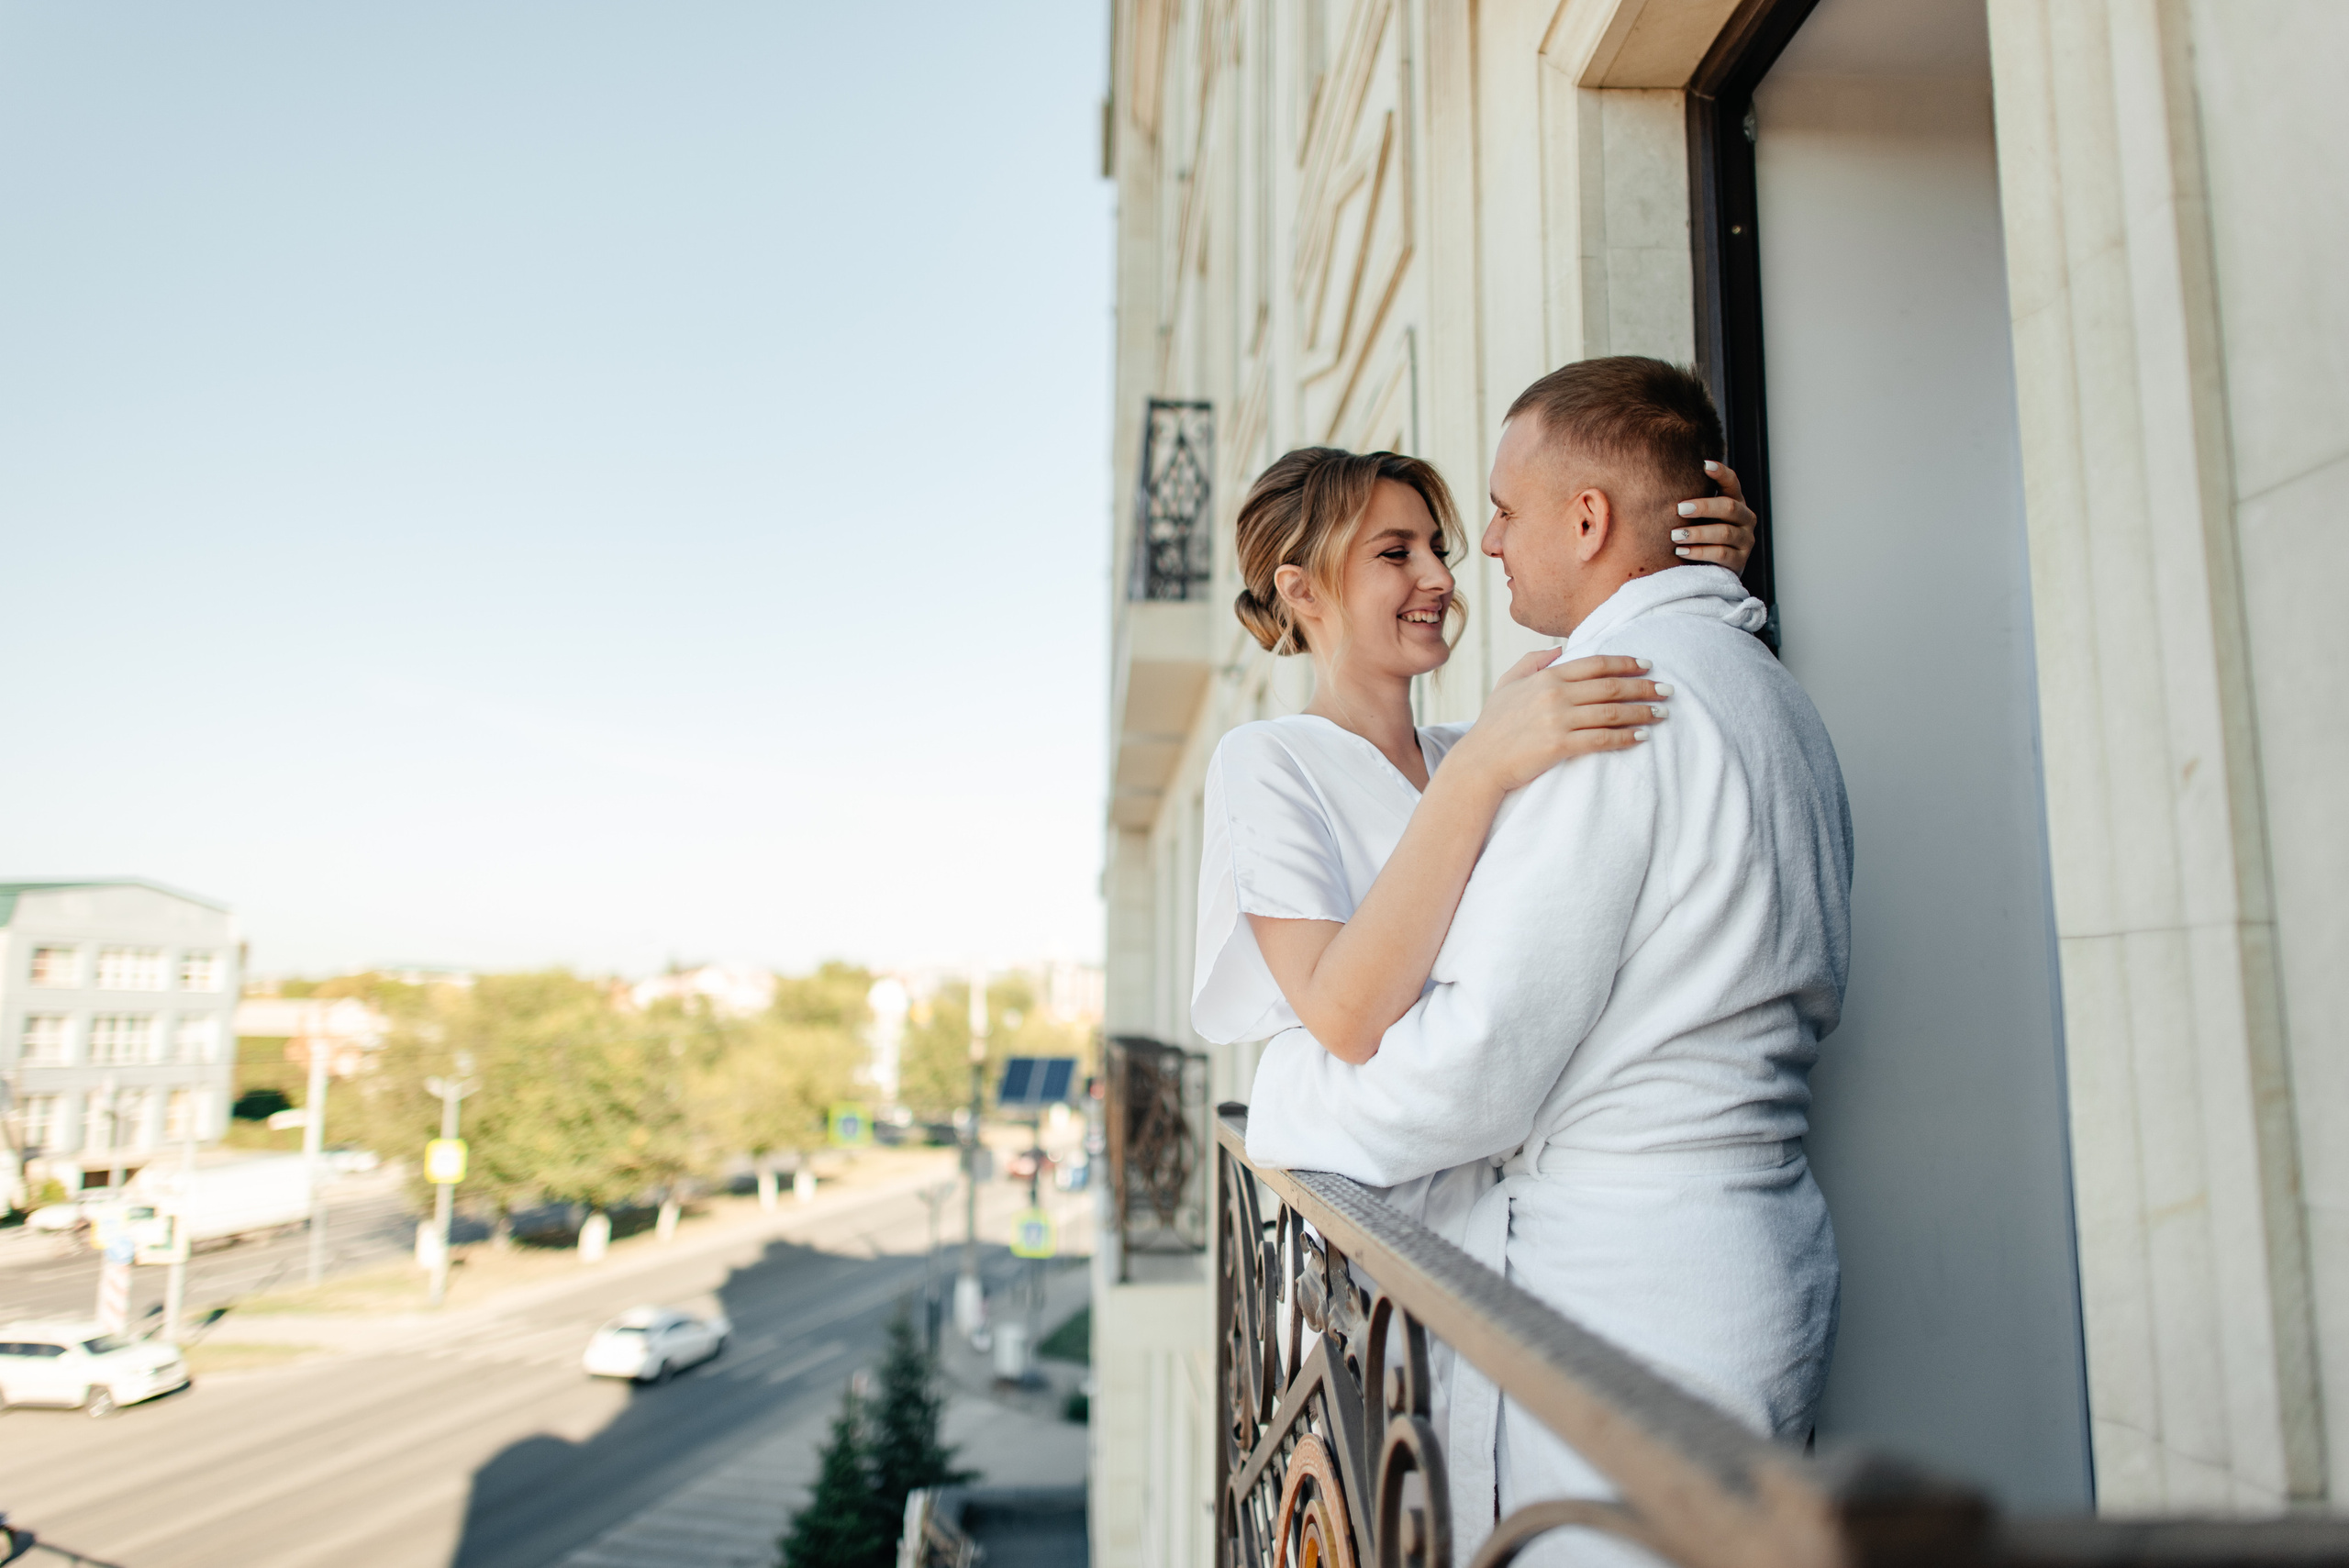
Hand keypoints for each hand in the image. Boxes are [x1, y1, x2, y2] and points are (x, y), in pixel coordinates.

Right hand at [1454, 653, 1665, 794]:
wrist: (1479, 763)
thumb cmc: (1492, 725)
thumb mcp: (1506, 684)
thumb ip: (1532, 662)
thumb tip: (1559, 648)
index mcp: (1546, 676)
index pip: (1596, 664)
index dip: (1626, 663)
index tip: (1648, 665)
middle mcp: (1555, 695)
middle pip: (1611, 687)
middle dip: (1644, 687)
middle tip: (1667, 690)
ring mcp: (1558, 720)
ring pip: (1611, 713)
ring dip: (1641, 713)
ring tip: (1661, 714)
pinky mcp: (1559, 746)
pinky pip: (1601, 740)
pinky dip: (1625, 738)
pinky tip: (1641, 738)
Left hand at [1672, 459, 1756, 571]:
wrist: (1710, 569)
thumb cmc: (1699, 536)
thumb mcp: (1698, 517)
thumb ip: (1690, 502)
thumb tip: (1660, 482)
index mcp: (1736, 502)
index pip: (1732, 483)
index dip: (1721, 473)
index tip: (1704, 464)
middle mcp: (1746, 519)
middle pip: (1729, 507)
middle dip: (1703, 507)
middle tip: (1679, 509)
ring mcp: (1745, 541)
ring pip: (1724, 532)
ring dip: (1697, 533)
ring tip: (1674, 535)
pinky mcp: (1740, 562)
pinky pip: (1721, 554)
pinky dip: (1699, 552)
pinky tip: (1681, 551)